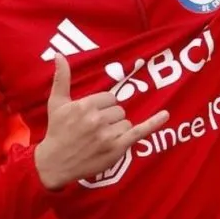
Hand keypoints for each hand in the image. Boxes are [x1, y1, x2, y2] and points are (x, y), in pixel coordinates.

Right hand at [33, 54, 168, 189]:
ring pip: (126, 122)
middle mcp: (97, 119)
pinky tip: (166, 115)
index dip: (102, 107)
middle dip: (109, 119)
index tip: (91, 117)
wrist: (53, 164)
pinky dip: (153, 123)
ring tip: (99, 139)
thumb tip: (59, 54)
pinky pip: (140, 131)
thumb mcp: (57, 103)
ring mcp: (107, 134)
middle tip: (93, 130)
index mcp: (85, 105)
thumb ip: (61, 78)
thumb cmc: (57, 131)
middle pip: (119, 110)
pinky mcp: (116, 148)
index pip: (109, 98)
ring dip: (117, 129)